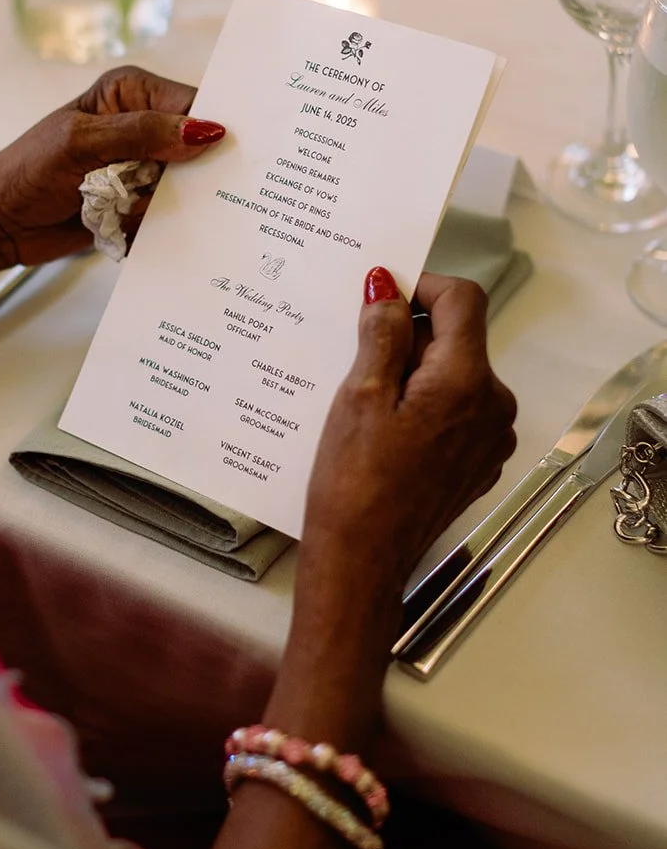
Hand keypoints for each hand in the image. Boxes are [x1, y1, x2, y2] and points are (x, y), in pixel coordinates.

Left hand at [0, 65, 224, 265]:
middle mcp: (142, 124)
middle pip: (197, 146)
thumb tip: (202, 131)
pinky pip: (170, 214)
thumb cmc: (25, 171)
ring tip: (129, 210)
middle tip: (168, 189)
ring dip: (168, 204)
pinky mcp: (138, 201)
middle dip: (191, 173)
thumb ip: (140, 134)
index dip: (213, 128)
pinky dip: (156, 225)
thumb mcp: (81, 144)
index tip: (228, 156)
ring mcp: (141, 165)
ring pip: (187, 186)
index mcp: (130, 91)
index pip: (191, 104)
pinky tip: (130, 227)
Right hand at [301, 268, 516, 605]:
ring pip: (453, 375)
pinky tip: (382, 431)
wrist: (362, 562)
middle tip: (356, 359)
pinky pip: (454, 411)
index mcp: (467, 381)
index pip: (462, 299)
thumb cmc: (354, 481)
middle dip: (408, 336)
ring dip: (412, 372)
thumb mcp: (359, 394)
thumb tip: (387, 286)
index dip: (420, 286)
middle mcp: (494, 406)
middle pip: (456, 339)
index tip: (378, 297)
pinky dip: (422, 405)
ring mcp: (491, 438)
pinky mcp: (477, 462)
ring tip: (364, 401)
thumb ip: (381, 332)